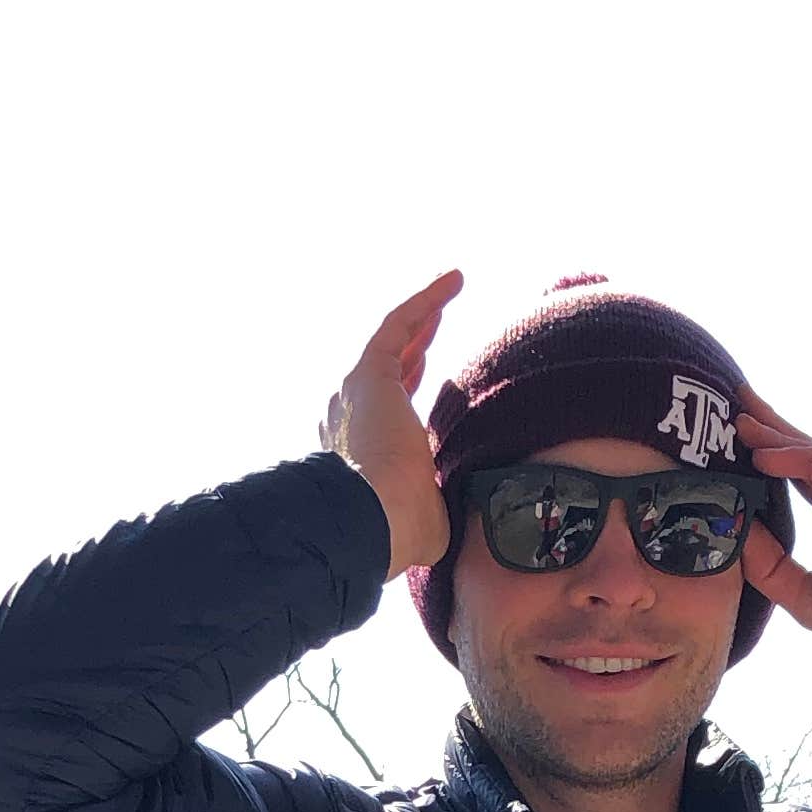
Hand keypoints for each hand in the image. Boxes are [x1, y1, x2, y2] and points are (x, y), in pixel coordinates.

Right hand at [321, 273, 460, 584]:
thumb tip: (462, 521)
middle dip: (411, 347)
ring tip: (448, 291)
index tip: (425, 375)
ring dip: (421, 318)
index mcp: (363, 454)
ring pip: (394, 343)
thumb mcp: (427, 519)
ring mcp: (356, 394)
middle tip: (432, 327)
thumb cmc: (400, 530)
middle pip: (387, 373)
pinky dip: (427, 301)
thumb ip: (438, 509)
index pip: (386, 413)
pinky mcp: (371, 373)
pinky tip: (454, 281)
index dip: (407, 388)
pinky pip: (400, 324)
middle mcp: (350, 418)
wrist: (375, 517)